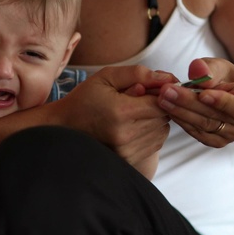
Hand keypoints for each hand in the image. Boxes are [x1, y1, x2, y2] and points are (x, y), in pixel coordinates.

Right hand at [59, 65, 176, 169]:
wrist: (64, 127)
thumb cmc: (85, 98)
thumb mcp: (107, 76)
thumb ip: (138, 74)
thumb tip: (168, 78)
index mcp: (121, 112)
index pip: (161, 102)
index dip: (161, 92)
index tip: (151, 87)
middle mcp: (126, 135)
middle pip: (164, 117)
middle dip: (158, 104)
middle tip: (141, 98)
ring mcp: (127, 151)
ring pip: (162, 130)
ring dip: (156, 119)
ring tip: (135, 112)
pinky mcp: (128, 160)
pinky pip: (156, 143)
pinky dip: (151, 132)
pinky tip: (134, 125)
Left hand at [157, 58, 233, 147]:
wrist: (231, 96)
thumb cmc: (227, 78)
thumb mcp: (222, 66)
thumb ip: (210, 68)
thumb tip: (198, 71)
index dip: (222, 102)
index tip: (203, 94)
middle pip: (213, 116)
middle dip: (188, 102)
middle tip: (166, 90)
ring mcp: (229, 136)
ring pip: (202, 125)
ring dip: (180, 112)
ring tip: (162, 98)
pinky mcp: (214, 141)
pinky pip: (196, 132)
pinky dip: (181, 120)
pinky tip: (167, 108)